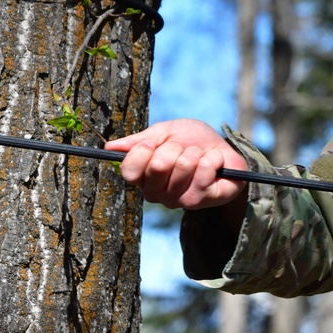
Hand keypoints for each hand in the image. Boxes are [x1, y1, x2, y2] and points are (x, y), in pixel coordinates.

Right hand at [106, 119, 248, 209]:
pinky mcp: (202, 201)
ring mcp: (179, 200)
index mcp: (143, 177)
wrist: (224, 150)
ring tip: (199, 156)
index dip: (142, 151)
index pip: (129, 171)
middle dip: (175, 147)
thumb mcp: (165, 132)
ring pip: (184, 166)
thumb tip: (109, 147)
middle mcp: (157, 194)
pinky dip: (213, 158)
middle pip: (158, 166)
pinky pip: (205, 170)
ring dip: (196, 152)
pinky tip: (214, 162)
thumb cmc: (192, 141)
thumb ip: (139, 141)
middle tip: (183, 148)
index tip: (154, 142)